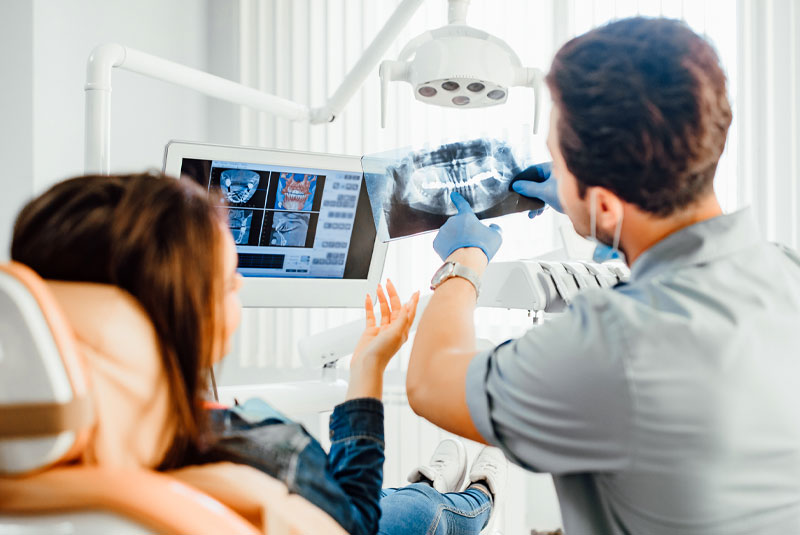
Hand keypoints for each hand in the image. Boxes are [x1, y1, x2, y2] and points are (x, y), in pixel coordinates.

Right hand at [347, 280, 419, 399]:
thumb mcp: (395, 333)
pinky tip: (368, 298)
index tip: (415, 291)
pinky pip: (371, 316)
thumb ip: (402, 318)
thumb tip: (408, 305)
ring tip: (378, 288)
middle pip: (395, 307)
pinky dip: (369, 306)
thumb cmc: (382, 353)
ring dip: (381, 298)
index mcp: (402, 330)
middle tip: (389, 283)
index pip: (409, 312)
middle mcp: (393, 329)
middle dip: (392, 294)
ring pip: (383, 310)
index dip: (412, 301)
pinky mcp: (370, 332)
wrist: (366, 366)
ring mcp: (382, 330)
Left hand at [433, 191, 502, 261]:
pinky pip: (442, 244)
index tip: (453, 195)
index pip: (462, 204)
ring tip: (463, 250)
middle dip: (462, 232)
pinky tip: (455, 253)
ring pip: (449, 234)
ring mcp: (442, 232)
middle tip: (471, 243)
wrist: (467, 262)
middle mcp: (452, 221)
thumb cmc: (482, 248)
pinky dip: (447, 248)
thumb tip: (493, 227)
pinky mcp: (436, 243)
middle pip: (458, 225)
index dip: (458, 199)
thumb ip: (495, 228)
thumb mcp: (496, 236)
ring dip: (455, 240)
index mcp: (466, 216)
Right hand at [511, 161, 563, 213]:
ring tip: (530, 214)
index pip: (532, 170)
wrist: (587, 208)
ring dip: (535, 203)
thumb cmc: (567, 194)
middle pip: (536, 182)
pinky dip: (543, 204)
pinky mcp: (562, 193)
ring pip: (542, 191)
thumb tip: (516, 186)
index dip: (522, 179)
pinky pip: (548, 197)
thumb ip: (529, 188)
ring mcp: (559, 184)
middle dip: (528, 195)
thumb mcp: (544, 191)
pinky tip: (538, 214)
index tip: (513, 186)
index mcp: (552, 167)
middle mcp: (556, 173)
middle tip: (520, 202)